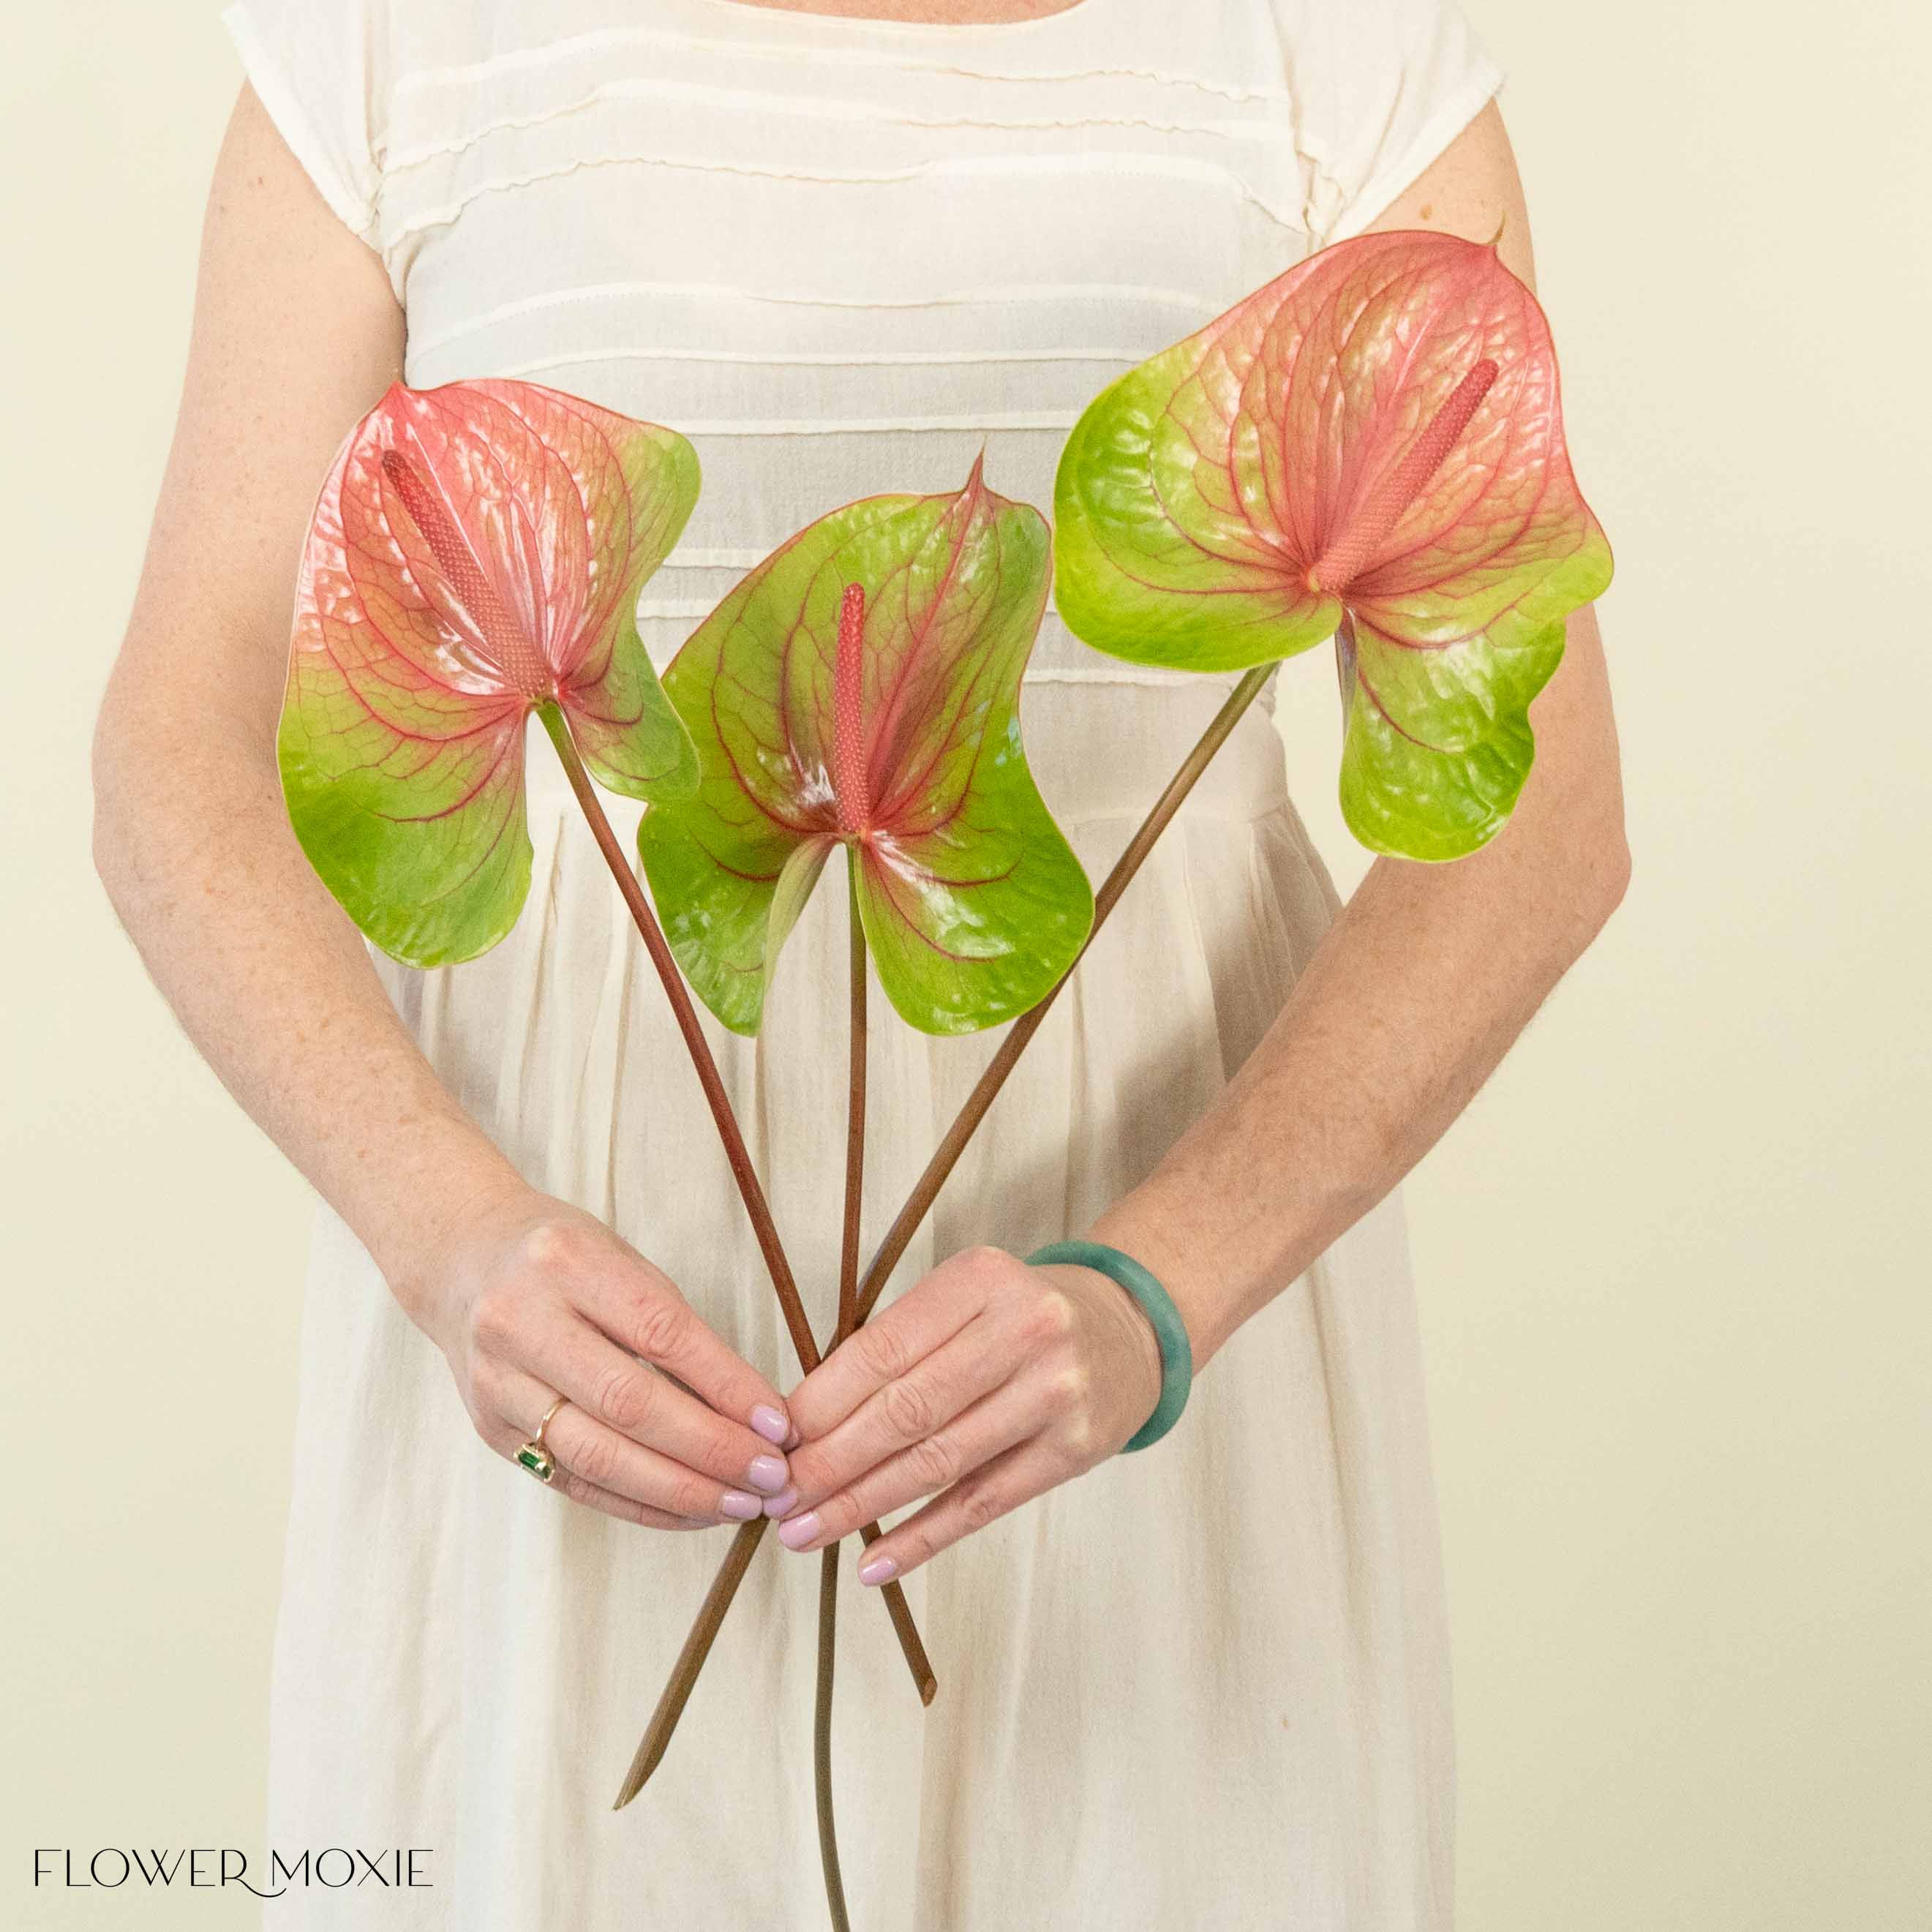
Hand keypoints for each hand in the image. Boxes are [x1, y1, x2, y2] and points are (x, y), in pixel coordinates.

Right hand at [404, 1186, 794, 1529]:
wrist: (463, 1265)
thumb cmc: (565, 1262)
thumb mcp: (622, 1262)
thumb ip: (678, 1329)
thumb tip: (754, 1410)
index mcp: (565, 1262)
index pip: (660, 1333)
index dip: (726, 1385)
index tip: (779, 1424)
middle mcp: (520, 1321)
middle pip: (627, 1403)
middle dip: (710, 1449)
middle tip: (771, 1476)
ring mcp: (498, 1383)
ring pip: (598, 1456)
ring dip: (679, 1490)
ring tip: (739, 1504)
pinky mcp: (493, 1433)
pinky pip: (575, 1482)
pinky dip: (640, 1505)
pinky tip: (690, 1512)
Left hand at [774, 1245, 1162, 1582]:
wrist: (1127, 1330)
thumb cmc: (1019, 1316)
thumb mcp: (965, 1298)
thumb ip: (900, 1345)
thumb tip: (802, 1421)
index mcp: (981, 1279)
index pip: (882, 1350)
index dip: (820, 1402)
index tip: (774, 1441)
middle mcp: (1024, 1330)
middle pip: (905, 1410)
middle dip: (829, 1462)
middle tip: (777, 1499)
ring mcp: (1054, 1392)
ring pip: (938, 1463)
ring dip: (861, 1506)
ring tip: (805, 1533)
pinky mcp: (1074, 1450)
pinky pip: (982, 1503)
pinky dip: (922, 1538)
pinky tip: (874, 1562)